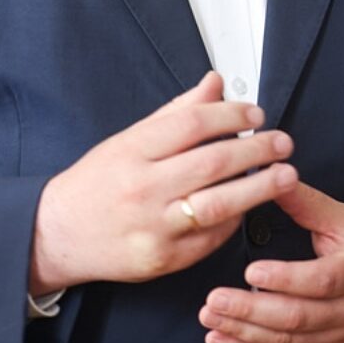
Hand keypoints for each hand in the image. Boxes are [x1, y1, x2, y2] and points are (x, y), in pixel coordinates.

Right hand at [30, 72, 297, 293]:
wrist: (58, 235)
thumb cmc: (95, 183)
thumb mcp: (129, 138)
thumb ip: (176, 112)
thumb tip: (215, 83)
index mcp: (133, 151)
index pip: (193, 124)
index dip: (231, 115)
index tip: (256, 115)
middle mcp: (143, 188)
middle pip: (213, 163)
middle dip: (258, 151)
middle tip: (283, 143)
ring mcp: (153, 226)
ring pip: (219, 205)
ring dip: (260, 188)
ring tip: (286, 175)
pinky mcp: (163, 259)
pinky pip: (211, 238)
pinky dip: (234, 221)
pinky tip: (248, 207)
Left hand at [198, 181, 343, 342]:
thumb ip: (305, 202)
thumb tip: (273, 175)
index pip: (322, 280)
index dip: (286, 279)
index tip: (251, 271)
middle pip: (298, 317)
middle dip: (251, 311)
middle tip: (214, 299)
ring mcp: (337, 333)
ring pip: (289, 342)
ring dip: (245, 333)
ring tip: (211, 318)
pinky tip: (223, 340)